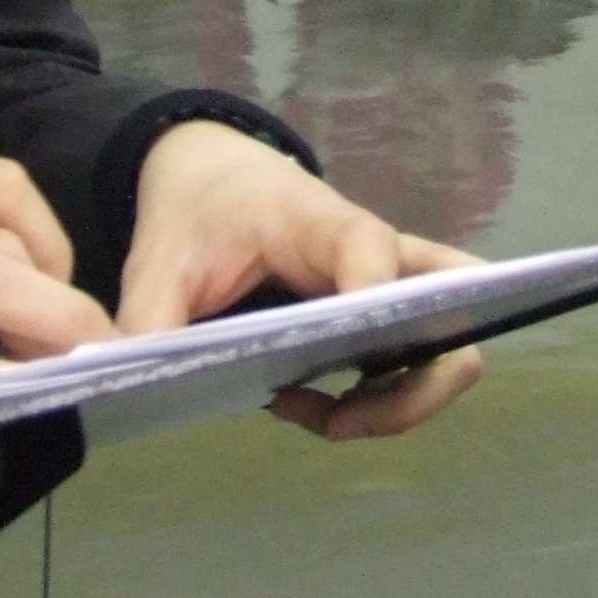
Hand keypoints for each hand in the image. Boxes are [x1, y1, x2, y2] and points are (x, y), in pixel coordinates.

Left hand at [121, 121, 484, 439]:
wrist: (216, 179)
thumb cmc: (200, 212)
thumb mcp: (158, 263)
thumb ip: (148, 321)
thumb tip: (142, 385)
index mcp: (321, 222)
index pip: (371, 249)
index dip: (373, 300)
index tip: (344, 365)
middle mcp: (379, 252)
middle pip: (456, 307)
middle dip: (417, 386)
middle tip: (343, 418)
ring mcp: (392, 282)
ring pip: (452, 342)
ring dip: (403, 400)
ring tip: (327, 418)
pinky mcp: (385, 311)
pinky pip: (417, 359)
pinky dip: (380, 399)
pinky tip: (309, 405)